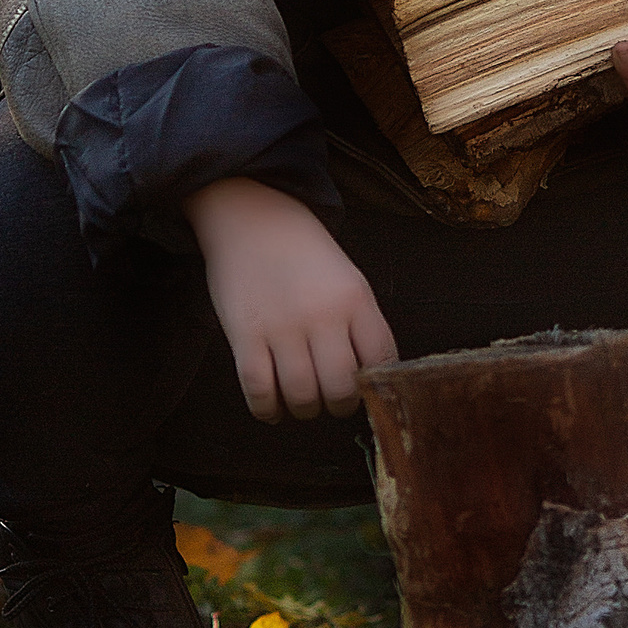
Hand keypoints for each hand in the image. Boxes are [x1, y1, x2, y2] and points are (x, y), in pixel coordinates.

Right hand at [183, 177, 398, 422]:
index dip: (377, 385)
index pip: (382, 361)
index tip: (366, 389)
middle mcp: (322, 315)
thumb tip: (369, 379)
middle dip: (339, 404)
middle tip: (331, 399)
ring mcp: (282, 326)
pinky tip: (272, 408)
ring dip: (304, 410)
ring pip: (302, 396)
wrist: (250, 216)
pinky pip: (260, 391)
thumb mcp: (346, 278)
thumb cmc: (304, 253)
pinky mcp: (245, 335)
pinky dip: (267, 410)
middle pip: (341, 389)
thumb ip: (360, 324)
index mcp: (355, 298)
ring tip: (301, 403)